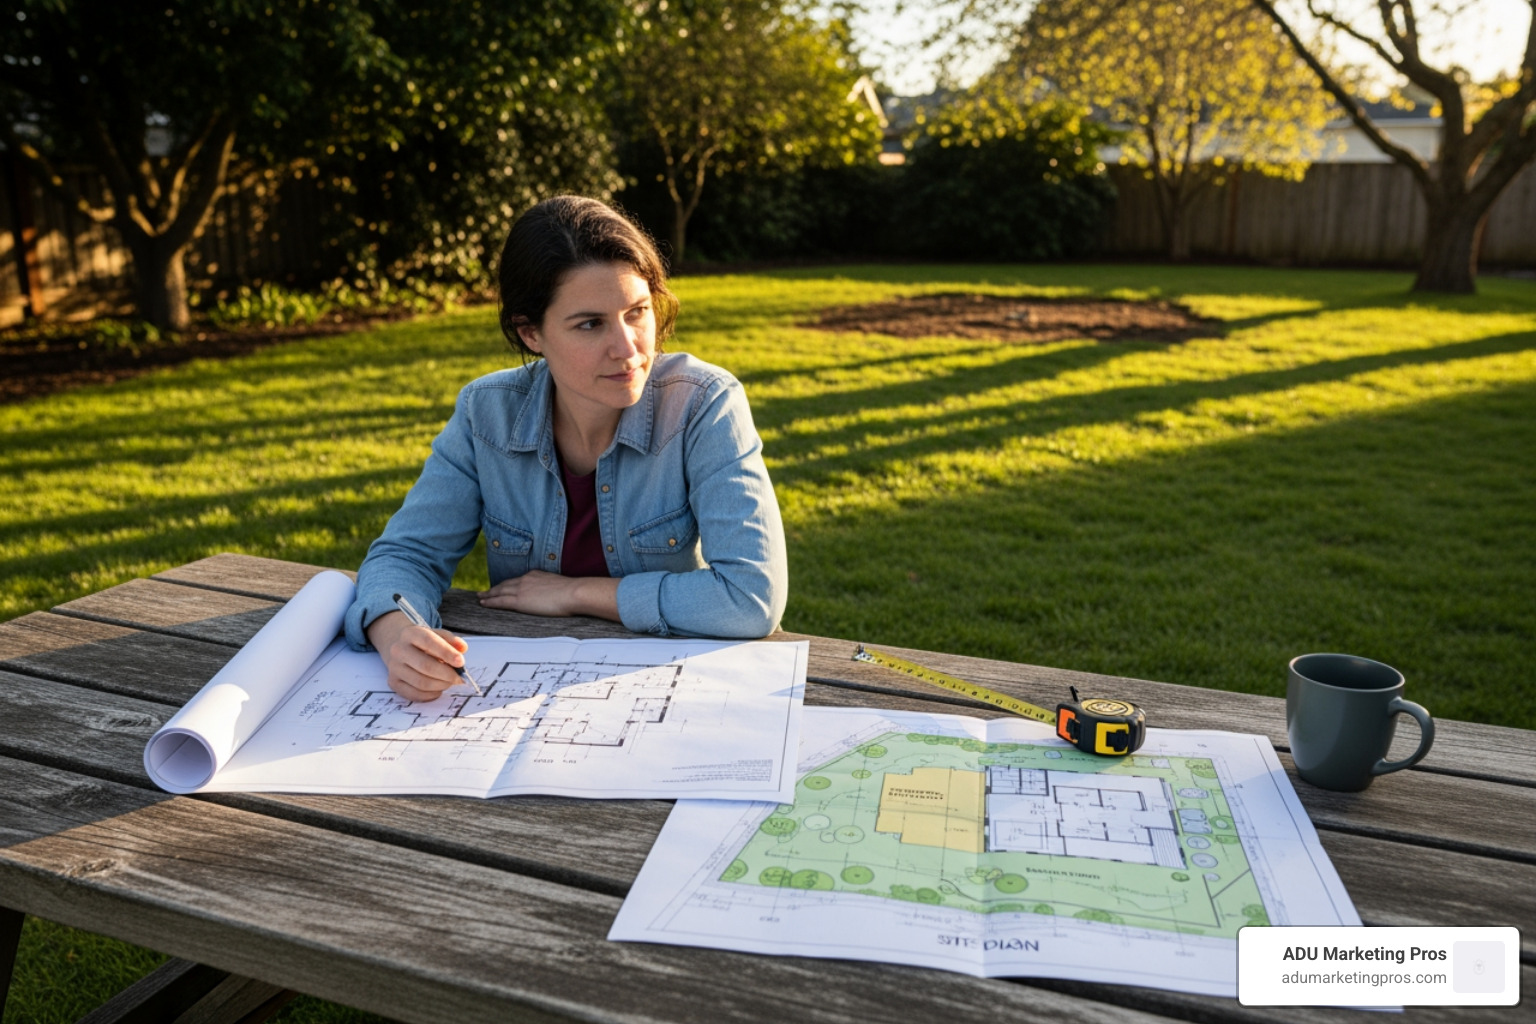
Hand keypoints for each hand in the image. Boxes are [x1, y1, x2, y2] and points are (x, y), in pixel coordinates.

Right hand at [366, 610, 469, 702]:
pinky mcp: (394, 682)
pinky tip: (438, 689)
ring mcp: (394, 667)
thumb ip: (452, 641)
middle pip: (425, 665)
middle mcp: (399, 650)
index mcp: (411, 633)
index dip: (446, 653)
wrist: (402, 649)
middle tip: (459, 678)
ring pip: (421, 682)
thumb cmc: (424, 643)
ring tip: (449, 682)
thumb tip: (462, 648)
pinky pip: (415, 694)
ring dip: (441, 685)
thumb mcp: (438, 635)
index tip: (461, 662)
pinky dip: (431, 695)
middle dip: (447, 674)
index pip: (429, 642)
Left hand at [478, 571, 619, 619]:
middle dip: (494, 588)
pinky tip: (484, 603)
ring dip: (488, 594)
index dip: (507, 584)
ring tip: (480, 597)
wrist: (574, 593)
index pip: (517, 580)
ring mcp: (521, 589)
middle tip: (484, 592)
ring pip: (499, 592)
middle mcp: (526, 579)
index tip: (501, 587)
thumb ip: (554, 590)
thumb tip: (556, 596)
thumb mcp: (561, 586)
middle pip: (505, 584)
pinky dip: (490, 601)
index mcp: (536, 575)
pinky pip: (500, 601)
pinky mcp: (519, 601)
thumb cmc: (573, 592)